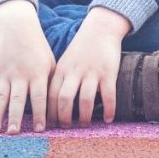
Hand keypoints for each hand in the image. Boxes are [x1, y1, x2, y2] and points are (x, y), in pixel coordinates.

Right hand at [0, 0, 55, 134]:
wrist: (18, 29)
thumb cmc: (39, 50)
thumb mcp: (50, 64)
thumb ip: (51, 85)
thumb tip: (57, 110)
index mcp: (38, 73)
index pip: (39, 97)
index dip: (40, 114)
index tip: (40, 131)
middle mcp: (20, 75)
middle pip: (17, 99)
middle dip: (15, 117)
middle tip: (14, 134)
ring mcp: (5, 74)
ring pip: (0, 98)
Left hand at [48, 6, 130, 127]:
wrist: (100, 29)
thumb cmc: (81, 49)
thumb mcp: (64, 61)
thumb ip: (59, 80)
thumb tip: (52, 104)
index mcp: (61, 70)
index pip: (51, 95)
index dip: (50, 112)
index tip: (51, 125)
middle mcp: (75, 72)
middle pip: (65, 100)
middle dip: (64, 118)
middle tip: (66, 128)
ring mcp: (92, 72)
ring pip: (85, 100)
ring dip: (84, 117)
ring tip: (84, 124)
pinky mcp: (109, 73)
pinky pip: (109, 96)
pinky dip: (109, 110)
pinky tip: (108, 119)